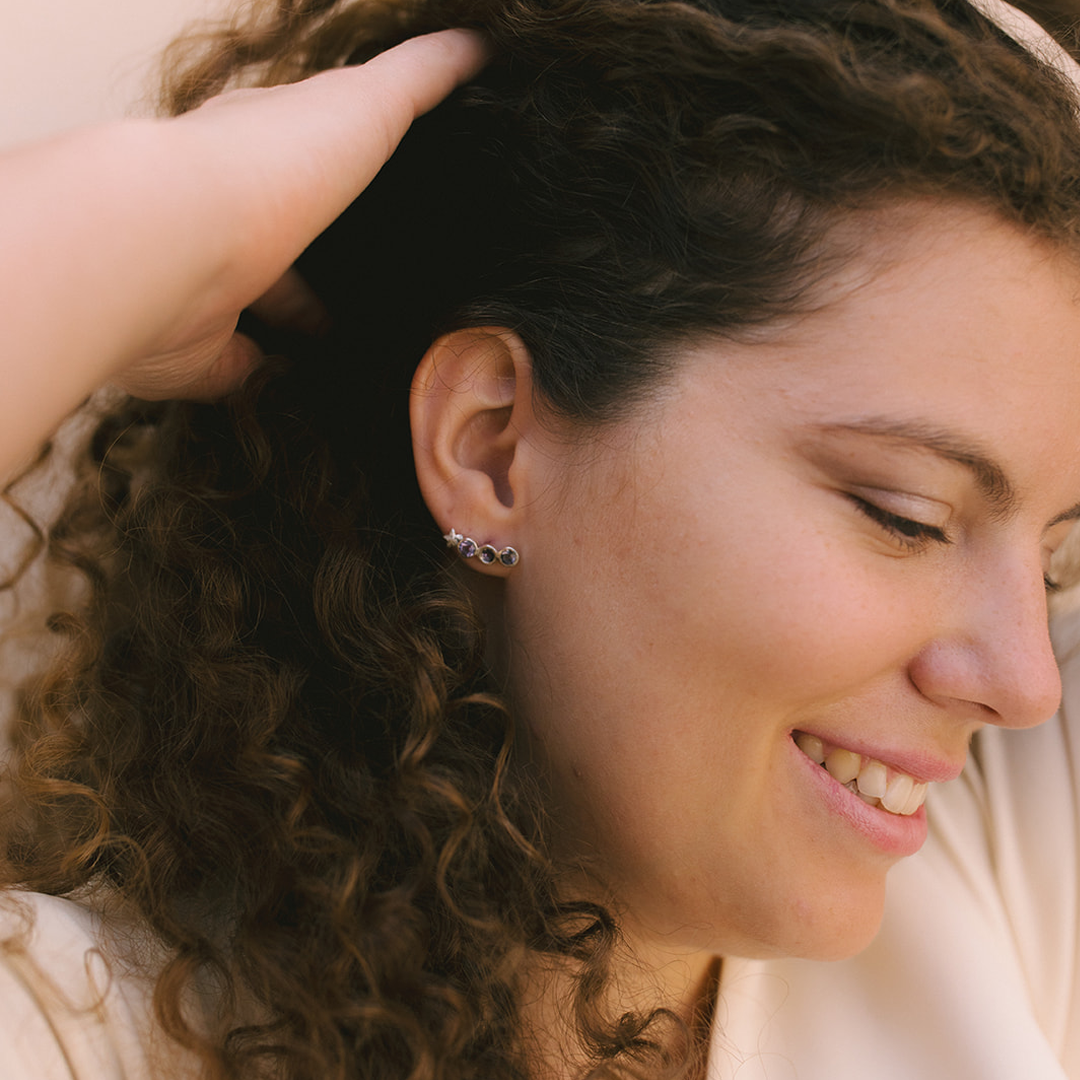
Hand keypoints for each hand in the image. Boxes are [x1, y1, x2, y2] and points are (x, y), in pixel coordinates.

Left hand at [0, 29, 485, 475]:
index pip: (301, 160)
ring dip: (292, 323)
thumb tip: (474, 43)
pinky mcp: (197, 351)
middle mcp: (224, 218)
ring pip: (256, 308)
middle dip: (316, 261)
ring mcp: (206, 287)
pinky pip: (236, 368)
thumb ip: (417, 79)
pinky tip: (300, 382)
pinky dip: (264, 374)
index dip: (336, 174)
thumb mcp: (365, 106)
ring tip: (348, 342)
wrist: (175, 242)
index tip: (375, 194)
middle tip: (367, 287)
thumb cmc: (271, 167)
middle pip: (279, 241)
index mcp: (258, 156)